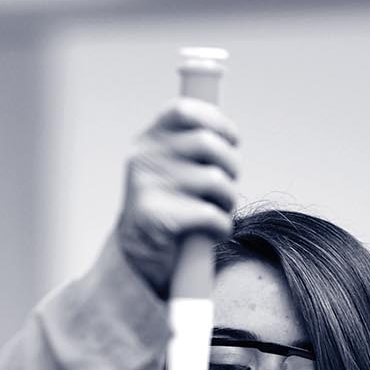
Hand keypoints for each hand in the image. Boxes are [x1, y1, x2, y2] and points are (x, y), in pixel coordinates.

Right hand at [113, 99, 241, 294]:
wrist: (136, 260)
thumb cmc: (167, 210)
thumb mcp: (171, 170)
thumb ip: (191, 148)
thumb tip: (228, 137)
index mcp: (147, 141)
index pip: (184, 110)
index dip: (217, 121)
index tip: (232, 140)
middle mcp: (143, 159)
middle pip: (209, 144)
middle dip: (232, 166)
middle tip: (229, 186)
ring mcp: (146, 186)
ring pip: (216, 181)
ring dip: (229, 200)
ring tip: (221, 211)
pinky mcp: (155, 217)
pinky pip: (211, 214)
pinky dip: (222, 227)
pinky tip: (215, 232)